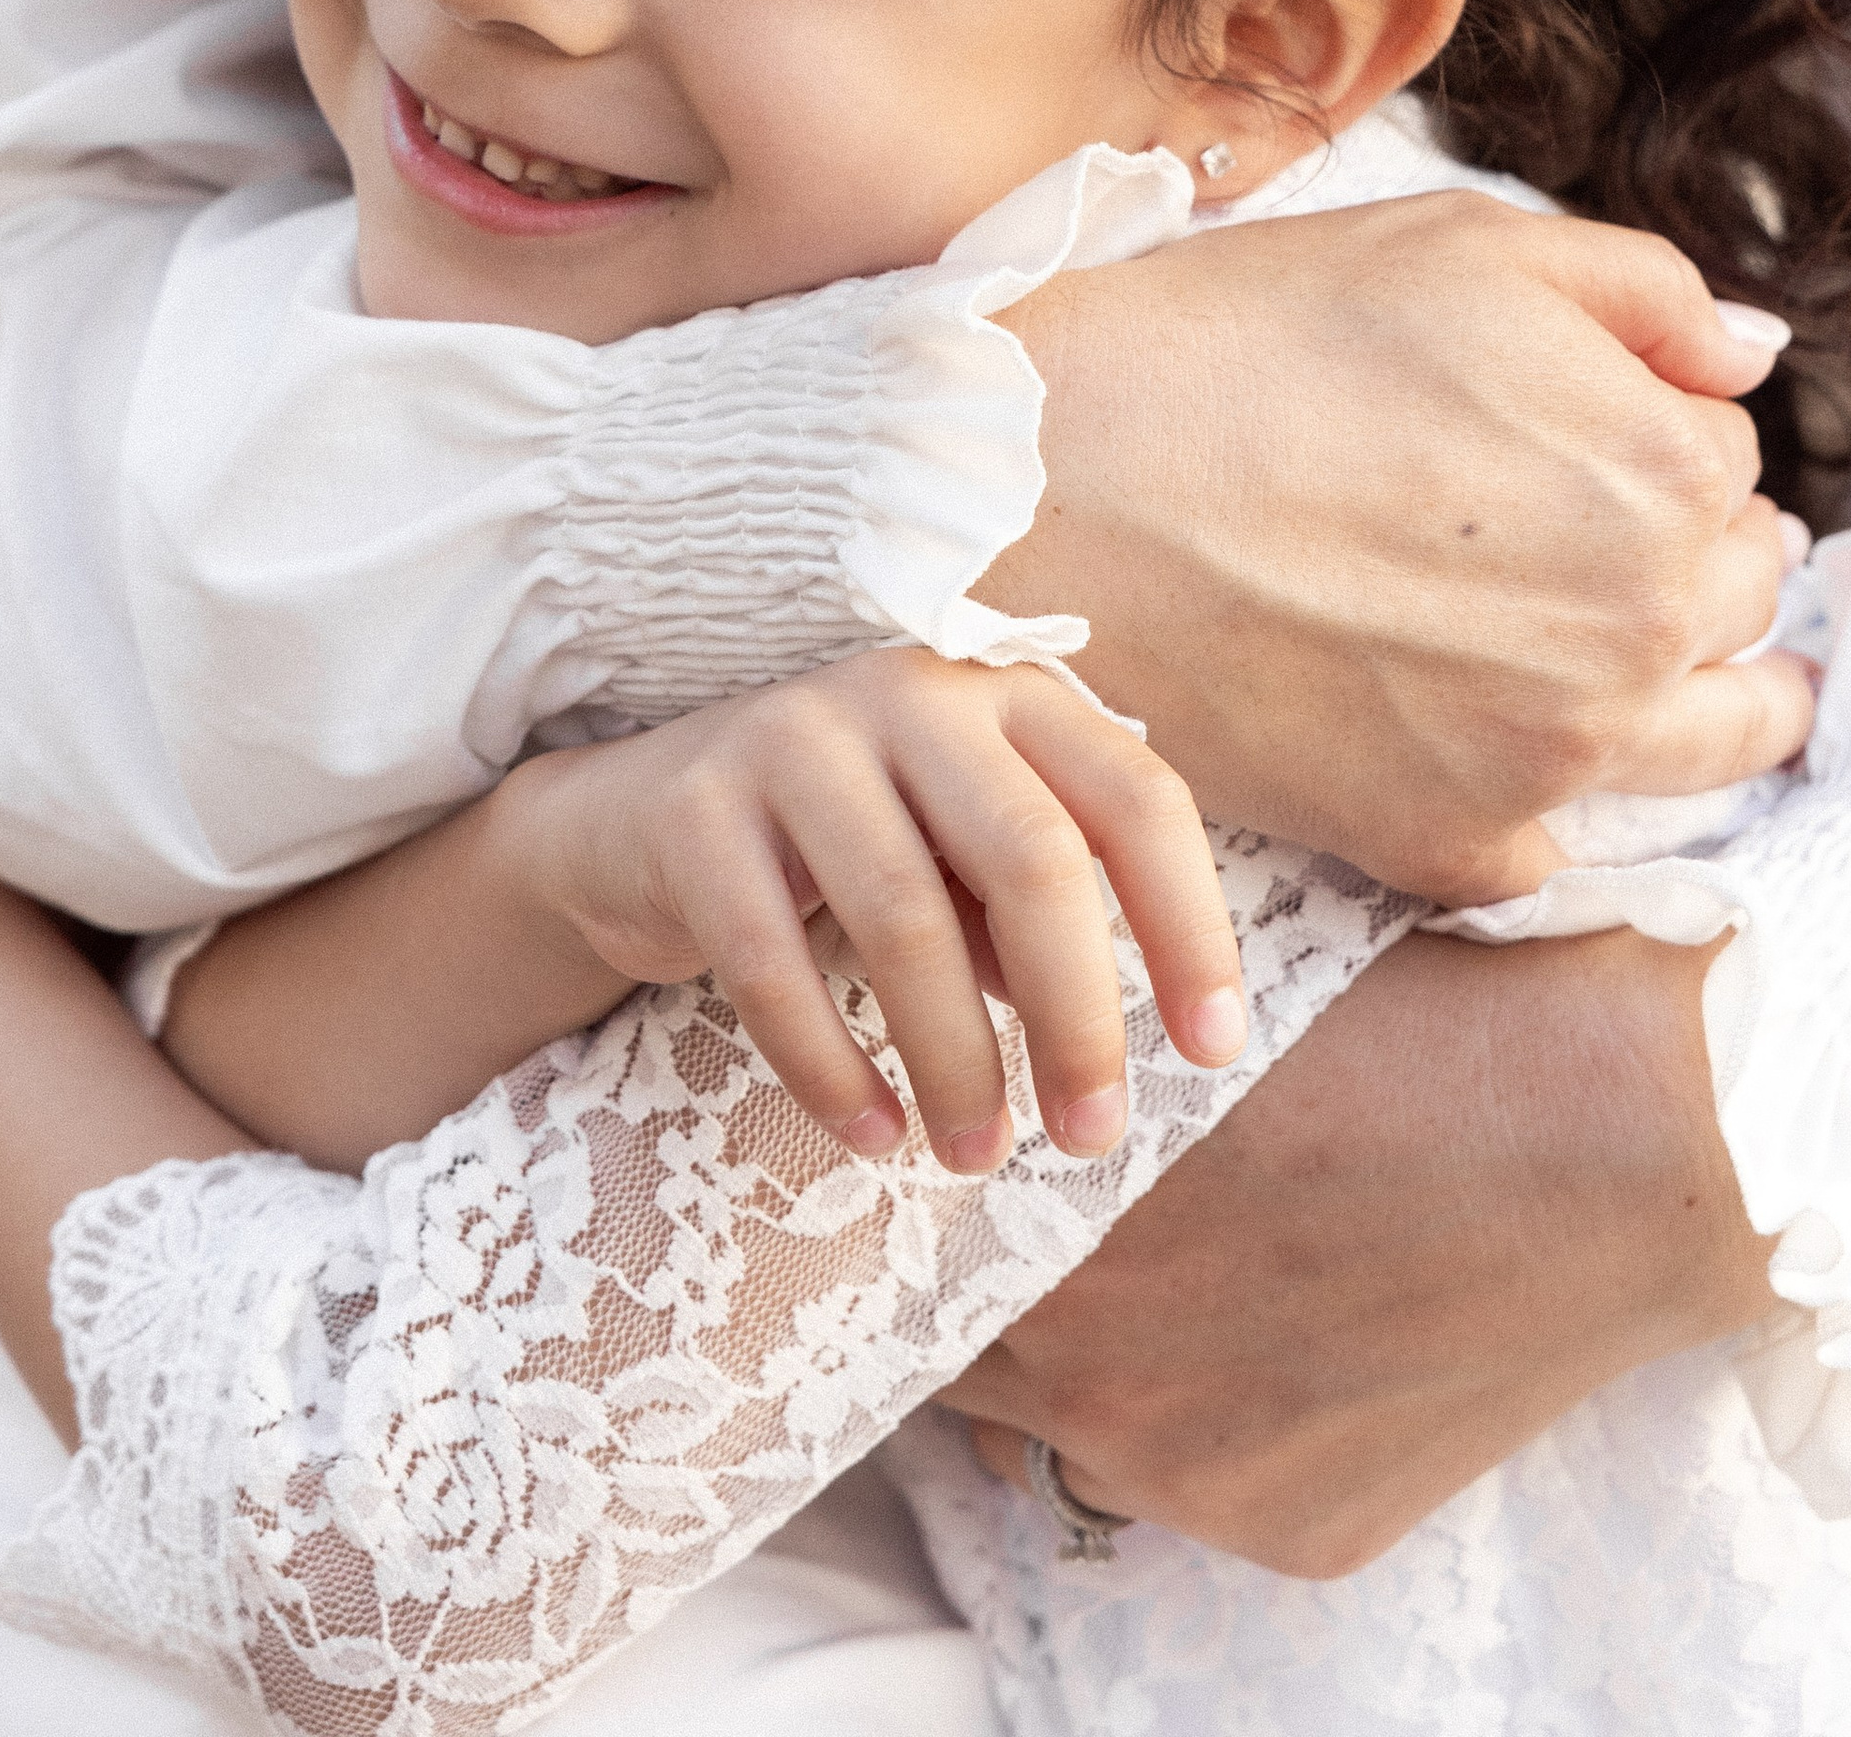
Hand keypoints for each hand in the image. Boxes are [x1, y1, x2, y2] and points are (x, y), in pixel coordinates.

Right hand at [505, 652, 1245, 1171]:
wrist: (635, 819)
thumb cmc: (846, 851)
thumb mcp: (960, 864)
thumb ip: (1037, 917)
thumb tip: (1115, 1038)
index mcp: (1003, 697)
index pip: (1135, 800)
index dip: (1190, 926)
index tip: (1215, 1050)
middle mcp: (908, 695)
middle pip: (1030, 857)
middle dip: (1078, 1014)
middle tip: (1094, 1137)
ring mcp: (793, 737)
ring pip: (904, 916)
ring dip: (955, 1060)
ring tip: (979, 1155)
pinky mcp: (695, 809)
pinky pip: (771, 961)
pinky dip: (830, 1067)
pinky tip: (873, 1135)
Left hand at [942, 923, 1776, 1575]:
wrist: (1626, 1143)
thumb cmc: (1417, 1035)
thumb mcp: (1206, 1025)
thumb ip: (1079, 1078)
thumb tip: (995, 1090)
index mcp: (1063, 1237)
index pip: (923, 1264)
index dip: (931, 1218)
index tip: (946, 1179)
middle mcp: (1104, 1389)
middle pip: (987, 1364)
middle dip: (1005, 1300)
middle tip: (1051, 1231)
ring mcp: (1200, 1482)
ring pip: (1091, 1432)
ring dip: (1110, 1365)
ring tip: (1197, 1271)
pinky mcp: (1298, 1538)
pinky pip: (1208, 1480)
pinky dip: (1225, 1418)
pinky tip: (1296, 1329)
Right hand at [986, 190, 1810, 899]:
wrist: (1067, 486)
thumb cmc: (1252, 341)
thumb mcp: (1462, 244)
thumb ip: (1646, 291)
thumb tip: (1753, 357)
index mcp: (1663, 468)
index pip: (1728, 461)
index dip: (1659, 432)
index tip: (1587, 434)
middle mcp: (1641, 626)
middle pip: (1739, 598)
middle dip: (1703, 559)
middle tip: (1625, 542)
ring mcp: (1554, 753)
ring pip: (1708, 742)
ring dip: (1719, 700)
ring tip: (1713, 685)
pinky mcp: (1457, 842)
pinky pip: (1559, 846)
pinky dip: (1551, 803)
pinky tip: (1521, 759)